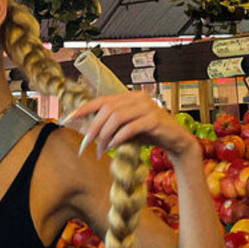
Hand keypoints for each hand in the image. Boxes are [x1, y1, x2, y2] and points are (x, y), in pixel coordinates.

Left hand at [66, 92, 197, 162]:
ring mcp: (147, 107)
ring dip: (104, 136)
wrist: (177, 141)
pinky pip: (130, 128)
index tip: (71, 118)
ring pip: (116, 118)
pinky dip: (118, 138)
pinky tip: (112, 148)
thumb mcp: (129, 128)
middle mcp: (138, 98)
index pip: (103, 100)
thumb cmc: (151, 134)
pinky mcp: (154, 120)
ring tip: (100, 150)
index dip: (85, 108)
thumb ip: (113, 125)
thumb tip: (91, 131)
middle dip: (94, 127)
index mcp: (130, 97)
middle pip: (107, 109)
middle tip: (86, 144)